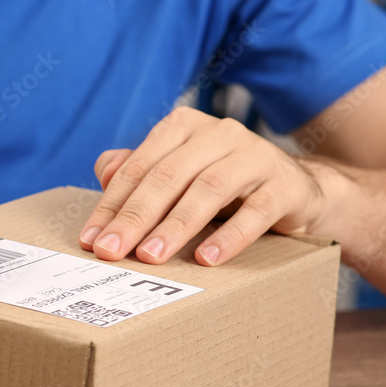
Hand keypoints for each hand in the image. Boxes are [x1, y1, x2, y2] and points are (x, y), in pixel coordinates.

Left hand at [78, 107, 324, 265]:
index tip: (91, 241)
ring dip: (175, 226)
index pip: (138, 167)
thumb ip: (139, 171)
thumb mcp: (177, 176)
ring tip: (151, 256)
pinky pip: (256, 211)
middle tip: (111, 252)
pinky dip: (230, 236)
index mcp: (183, 127)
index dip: (111, 205)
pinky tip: (207, 259)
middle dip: (135, 217)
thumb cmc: (222, 185)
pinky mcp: (285, 184)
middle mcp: (219, 133)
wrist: (295, 190)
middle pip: (167, 177)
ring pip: (208, 190)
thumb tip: (104, 172)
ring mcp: (255, 155)